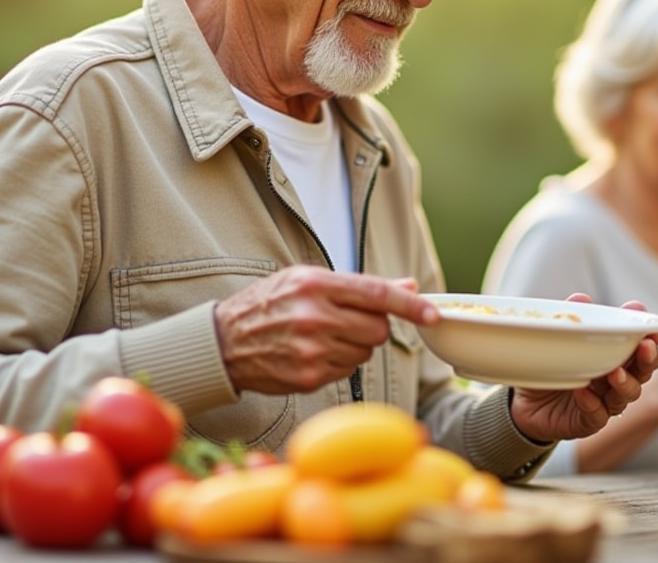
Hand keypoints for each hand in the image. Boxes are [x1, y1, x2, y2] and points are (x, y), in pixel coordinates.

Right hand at [213, 265, 438, 394]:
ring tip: (324, 336)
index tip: (433, 314)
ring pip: (365, 353)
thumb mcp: (306, 280)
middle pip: (377, 329)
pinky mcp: (308, 377)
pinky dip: (339, 363)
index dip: (410, 305)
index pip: (377, 294)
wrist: (223, 341)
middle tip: (347, 321)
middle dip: (372, 327)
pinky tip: (313, 353)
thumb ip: (359, 286)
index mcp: (316, 284)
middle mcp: (314, 316)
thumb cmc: (268, 304)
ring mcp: (311, 350)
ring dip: (355, 346)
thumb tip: (408, 285)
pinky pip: (347, 371)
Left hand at [507, 294, 657, 443]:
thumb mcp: (557, 339)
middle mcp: (614, 381)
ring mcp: (603, 402)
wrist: (522, 401)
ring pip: (626, 396)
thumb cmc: (548, 366)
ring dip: (625, 383)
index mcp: (614, 357)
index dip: (652, 339)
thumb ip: (571, 318)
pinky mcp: (587, 422)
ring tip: (615, 373)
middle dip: (647, 359)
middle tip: (645, 347)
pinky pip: (597, 416)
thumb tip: (582, 298)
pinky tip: (583, 393)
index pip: (640, 348)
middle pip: (643, 372)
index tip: (657, 329)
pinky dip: (592, 404)